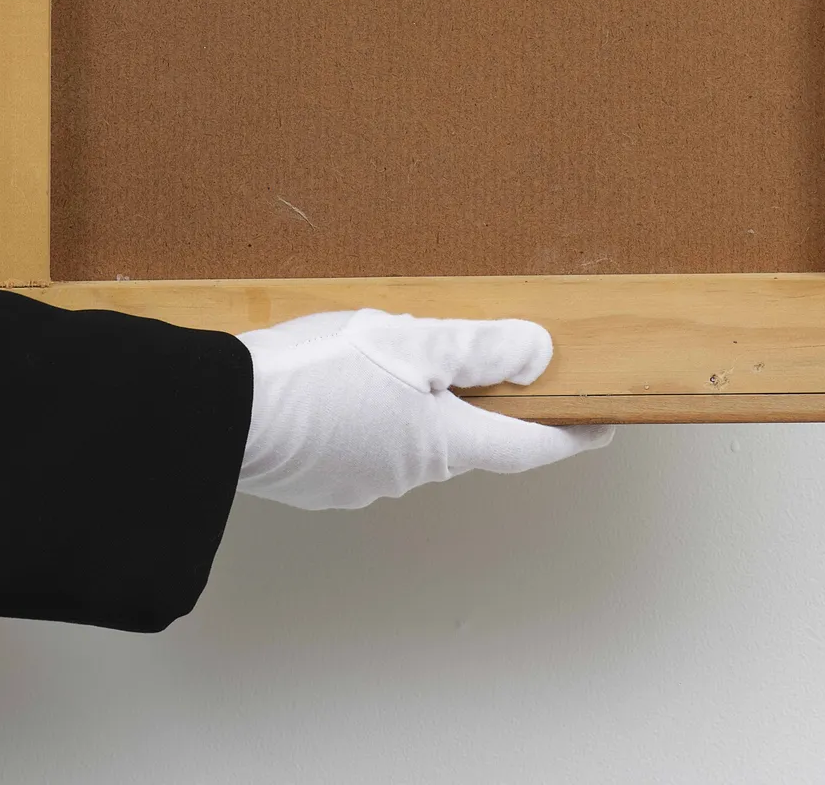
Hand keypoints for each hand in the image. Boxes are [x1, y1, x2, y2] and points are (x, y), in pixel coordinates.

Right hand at [236, 309, 612, 510]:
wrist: (224, 414)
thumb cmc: (316, 375)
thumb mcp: (408, 343)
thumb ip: (476, 347)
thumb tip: (539, 354)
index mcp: (442, 442)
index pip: (525, 446)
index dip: (568, 435)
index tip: (601, 425)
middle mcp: (410, 471)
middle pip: (464, 436)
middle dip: (474, 401)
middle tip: (474, 355)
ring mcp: (362, 481)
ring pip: (410, 438)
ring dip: (415, 404)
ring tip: (390, 354)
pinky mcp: (321, 479)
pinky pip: (364, 444)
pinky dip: (369, 416)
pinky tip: (342, 383)